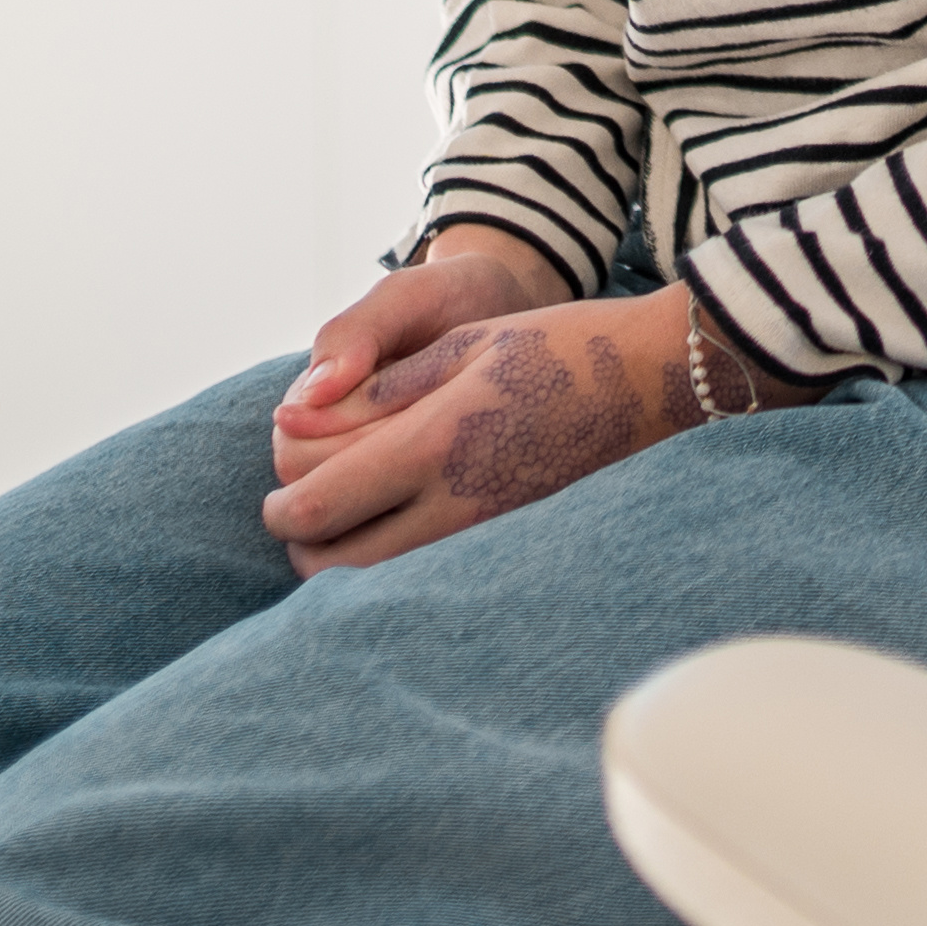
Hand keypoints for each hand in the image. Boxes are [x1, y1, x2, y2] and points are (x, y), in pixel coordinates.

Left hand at [262, 274, 698, 573]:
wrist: (647, 379)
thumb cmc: (552, 346)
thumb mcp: (459, 345)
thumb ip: (375, 391)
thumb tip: (294, 423)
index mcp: (433, 442)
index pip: (318, 503)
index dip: (279, 501)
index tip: (280, 470)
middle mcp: (454, 502)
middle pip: (333, 562)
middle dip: (299, 538)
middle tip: (299, 502)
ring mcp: (481, 532)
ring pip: (373, 580)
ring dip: (339, 556)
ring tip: (342, 511)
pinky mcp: (501, 542)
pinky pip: (418, 572)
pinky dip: (384, 560)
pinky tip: (390, 520)